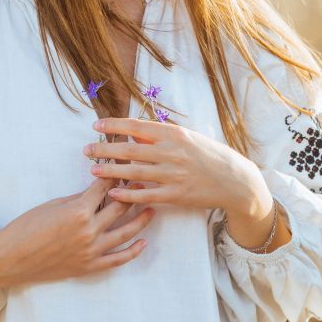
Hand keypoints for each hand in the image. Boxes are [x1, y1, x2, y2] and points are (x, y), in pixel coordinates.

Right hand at [0, 177, 155, 288]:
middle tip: (142, 181)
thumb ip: (79, 198)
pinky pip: (117, 259)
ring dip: (141, 219)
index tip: (123, 166)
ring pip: (125, 232)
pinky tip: (143, 242)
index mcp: (79, 211)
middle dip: (132, 191)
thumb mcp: (54, 205)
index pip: (104, 188)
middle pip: (119, 207)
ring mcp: (91, 251)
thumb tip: (98, 190)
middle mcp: (89, 231)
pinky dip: (133, 251)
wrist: (12, 258)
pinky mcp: (89, 266)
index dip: (114, 175)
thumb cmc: (27, 227)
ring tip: (152, 208)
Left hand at [83, 117, 267, 213]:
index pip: (137, 126)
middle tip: (87, 150)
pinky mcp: (175, 195)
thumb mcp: (187, 137)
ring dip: (111, 171)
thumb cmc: (209, 155)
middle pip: (130, 149)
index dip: (114, 125)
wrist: (234, 180)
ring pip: (134, 172)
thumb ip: (160, 135)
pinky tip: (113, 193)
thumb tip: (133, 133)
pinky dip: (127, 194)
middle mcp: (172, 152)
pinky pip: (146, 194)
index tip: (96, 125)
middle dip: (105, 149)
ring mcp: (173, 175)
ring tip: (93, 170)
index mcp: (174, 134)